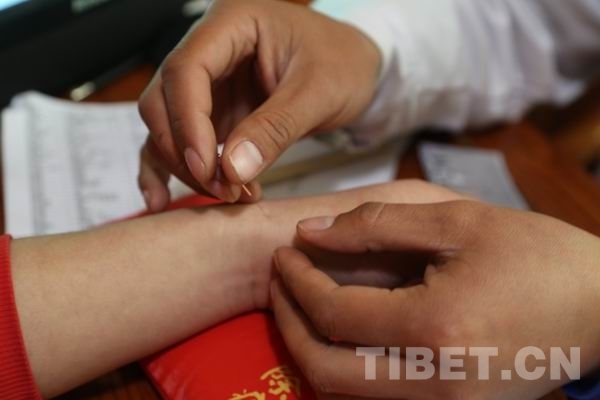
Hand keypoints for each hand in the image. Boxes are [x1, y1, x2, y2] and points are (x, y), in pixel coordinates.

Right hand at [138, 0, 380, 208]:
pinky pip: (183, 141)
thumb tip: (233, 170)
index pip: (187, 70)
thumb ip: (275, 129)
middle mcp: (210, 49)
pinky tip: (173, 197)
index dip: (187, 122)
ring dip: (185, 167)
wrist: (359, 69)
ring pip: (167, 125)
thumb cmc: (344, 62)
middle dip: (185, 151)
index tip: (206, 167)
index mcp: (233, 23)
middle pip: (165, 99)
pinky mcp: (214, 112)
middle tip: (221, 188)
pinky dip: (180, 170)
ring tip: (222, 197)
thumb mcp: (319, 92)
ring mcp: (209, 83)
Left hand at [271, 201, 599, 399]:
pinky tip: (343, 330)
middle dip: (290, 322)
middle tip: (281, 281)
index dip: (298, 281)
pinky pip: (377, 399)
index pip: (335, 312)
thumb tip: (311, 231)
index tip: (285, 252)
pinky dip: (346, 368)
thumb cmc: (536, 255)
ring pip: (345, 392)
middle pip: (326, 368)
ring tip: (302, 302)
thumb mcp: (457, 221)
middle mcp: (434, 383)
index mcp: (435, 329)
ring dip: (311, 348)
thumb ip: (376, 224)